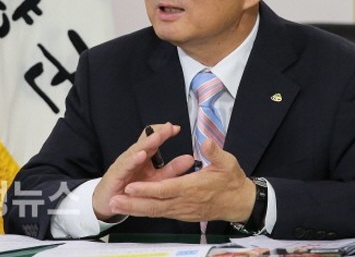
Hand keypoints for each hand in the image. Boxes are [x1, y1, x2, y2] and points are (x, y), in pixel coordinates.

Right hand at [93, 123, 194, 220]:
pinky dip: (133, 160)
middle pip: (146, 142)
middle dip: (157, 134)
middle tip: (169, 127)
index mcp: (144, 156)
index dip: (163, 133)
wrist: (110, 202)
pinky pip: (126, 166)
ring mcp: (124, 164)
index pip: (153, 139)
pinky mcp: (116, 174)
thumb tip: (190, 159)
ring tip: (157, 137)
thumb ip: (172, 170)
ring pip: (136, 151)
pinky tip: (141, 155)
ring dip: (147, 143)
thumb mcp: (156, 179)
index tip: (176, 128)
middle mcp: (134, 156)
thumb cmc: (133, 188)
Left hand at [108, 138, 255, 222]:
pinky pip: (161, 213)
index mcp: (193, 188)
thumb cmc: (232, 181)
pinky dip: (145, 211)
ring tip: (116, 206)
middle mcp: (184, 202)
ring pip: (155, 211)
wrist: (240, 203)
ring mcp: (183, 210)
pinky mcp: (182, 214)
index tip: (130, 186)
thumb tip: (206, 141)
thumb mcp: (228, 163)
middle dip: (133, 204)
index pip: (166, 189)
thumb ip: (215, 152)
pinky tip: (133, 209)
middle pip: (155, 205)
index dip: (147, 189)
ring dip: (135, 209)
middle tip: (114, 201)